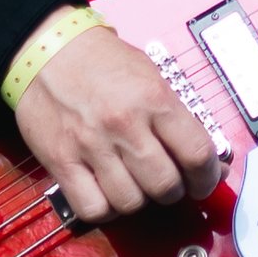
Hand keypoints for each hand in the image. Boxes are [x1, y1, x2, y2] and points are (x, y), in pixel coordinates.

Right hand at [12, 22, 222, 224]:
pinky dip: (105, 208)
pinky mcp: (61, 161)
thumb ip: (179, 118)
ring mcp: (91, 145)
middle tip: (166, 180)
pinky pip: (93, 208)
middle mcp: (124, 124)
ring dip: (138, 199)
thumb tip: (212, 162)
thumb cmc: (101, 61)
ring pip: (131, 202)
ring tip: (134, 183)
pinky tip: (107, 192)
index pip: (197, 154)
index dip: (207, 177)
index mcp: (153, 99)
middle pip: (166, 186)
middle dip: (173, 190)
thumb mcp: (150, 75)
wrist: (46, 48)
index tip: (202, 181)